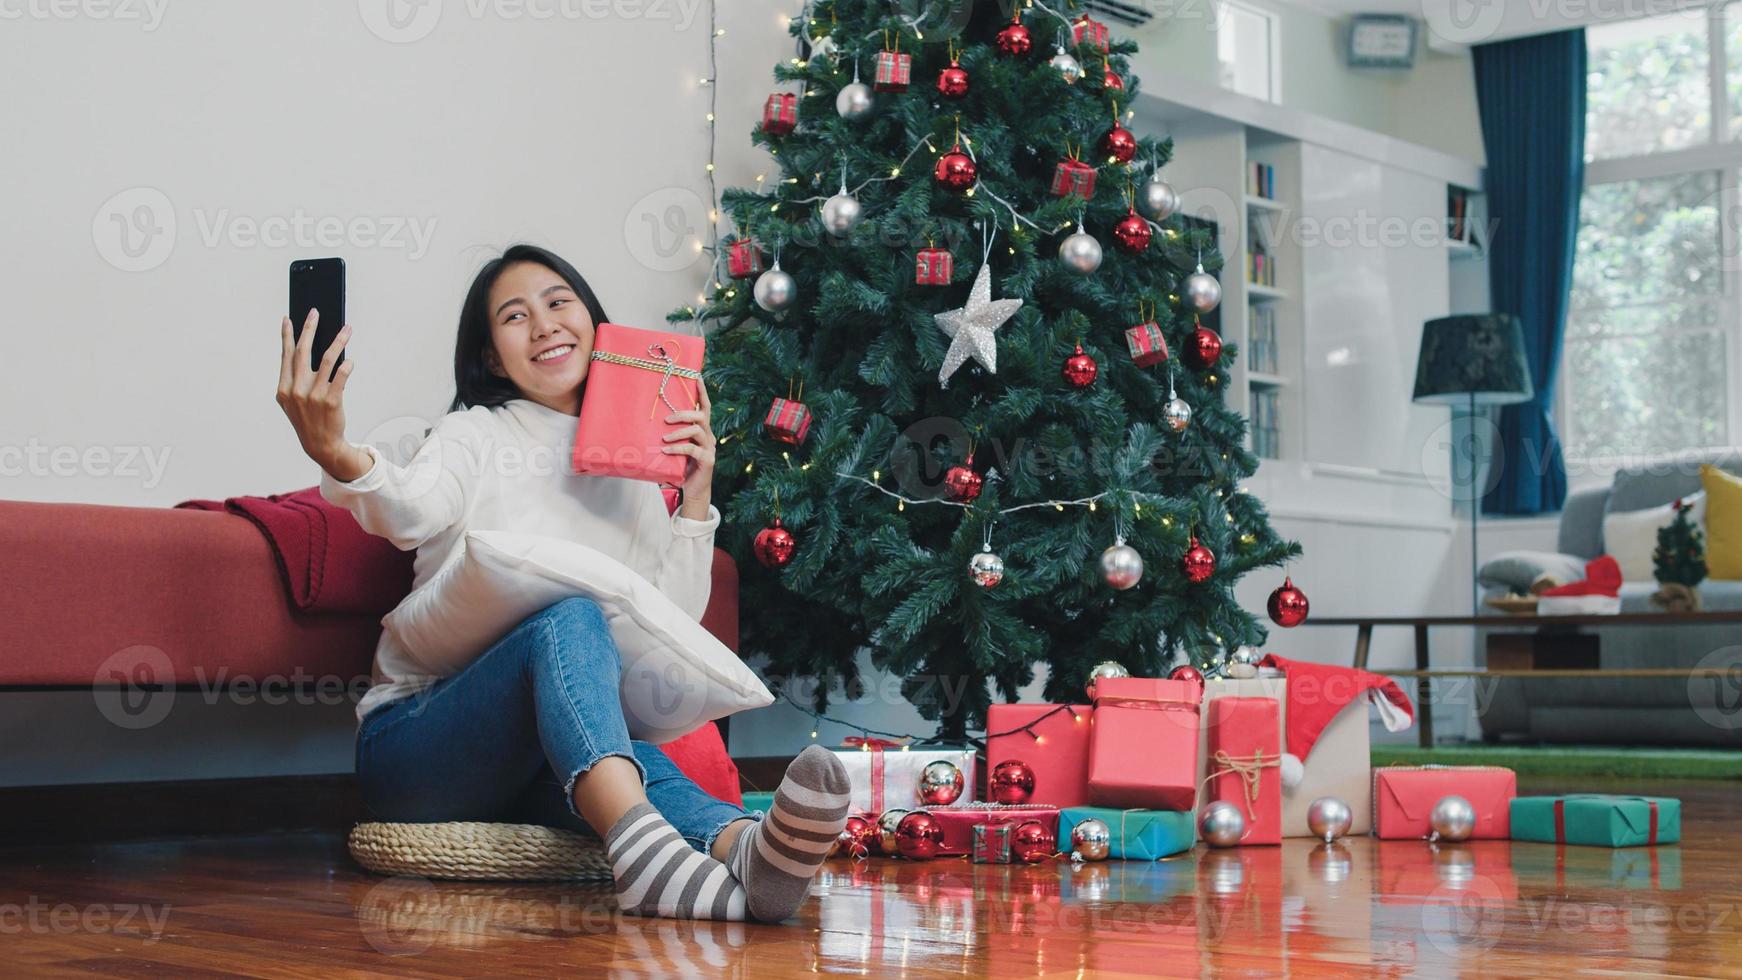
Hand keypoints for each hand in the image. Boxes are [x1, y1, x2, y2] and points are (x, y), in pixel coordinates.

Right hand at [276, 310, 367, 480]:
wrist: (321, 444)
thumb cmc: (307, 419)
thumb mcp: (292, 401)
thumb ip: (295, 378)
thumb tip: (306, 350)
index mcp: (284, 389)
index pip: (285, 355)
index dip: (287, 336)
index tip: (289, 318)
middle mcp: (296, 390)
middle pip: (303, 351)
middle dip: (309, 329)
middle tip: (315, 312)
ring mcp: (313, 395)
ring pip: (327, 359)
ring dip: (338, 341)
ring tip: (347, 329)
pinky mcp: (331, 401)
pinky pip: (341, 375)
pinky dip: (346, 365)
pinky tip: (350, 360)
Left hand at [662, 377, 715, 518]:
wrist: (693, 491)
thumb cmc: (682, 467)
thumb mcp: (676, 447)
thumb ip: (671, 434)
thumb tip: (649, 421)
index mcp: (703, 430)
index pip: (705, 407)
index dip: (702, 392)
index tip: (697, 377)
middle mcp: (709, 436)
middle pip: (701, 416)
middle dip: (683, 413)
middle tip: (666, 419)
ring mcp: (710, 448)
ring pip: (697, 430)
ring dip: (678, 432)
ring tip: (664, 438)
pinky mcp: (707, 460)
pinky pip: (692, 449)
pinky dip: (677, 448)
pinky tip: (666, 450)